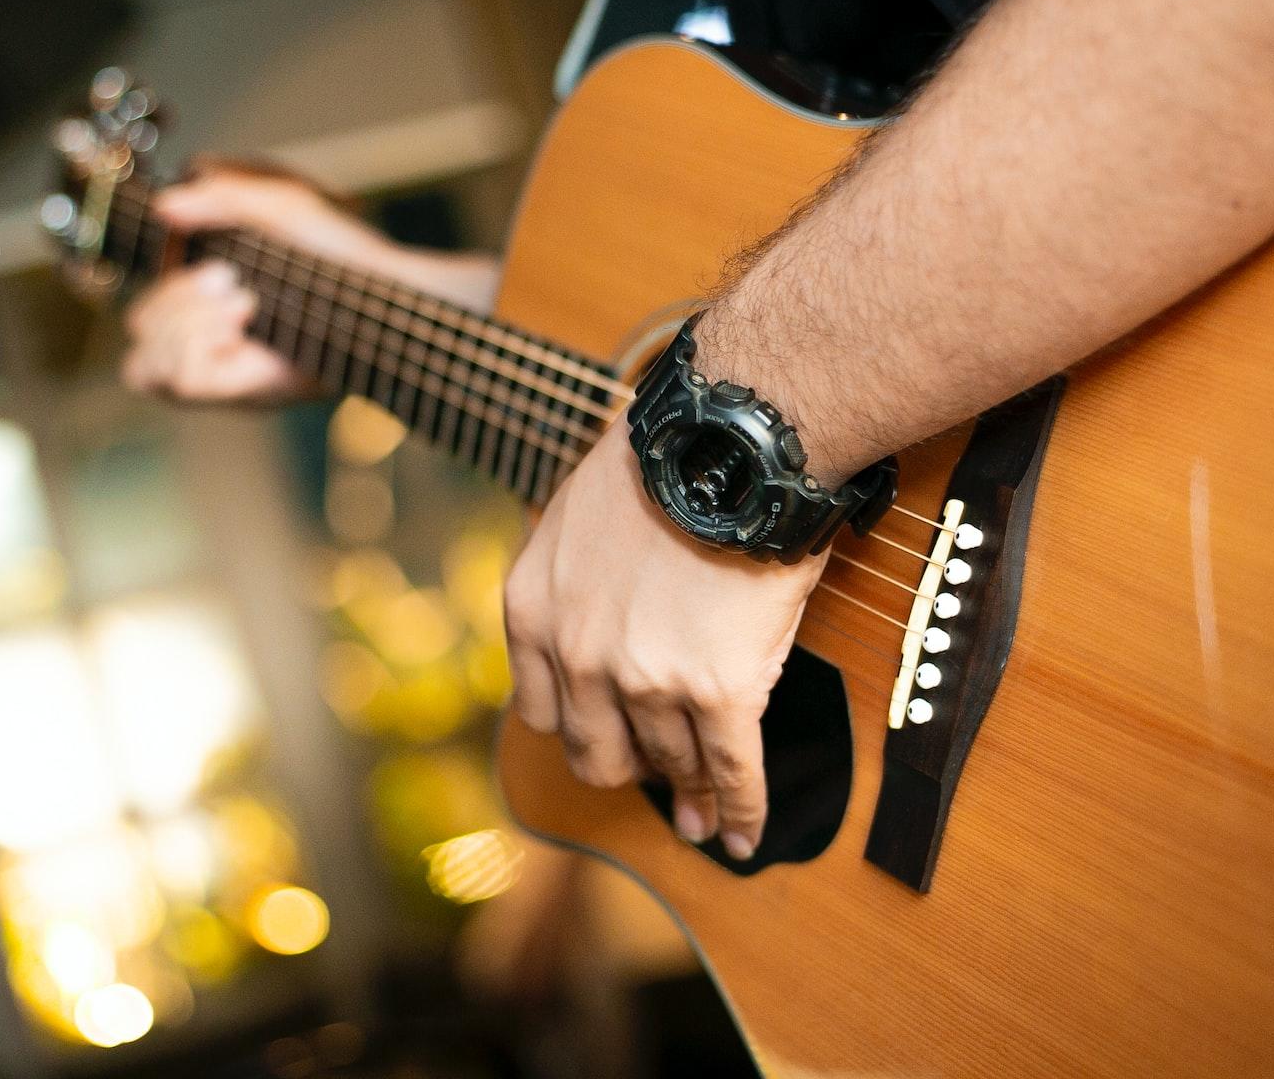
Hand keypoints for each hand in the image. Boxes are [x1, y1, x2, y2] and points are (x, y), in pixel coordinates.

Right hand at [119, 159, 406, 403]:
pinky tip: (241, 327)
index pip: (144, 298)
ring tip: (244, 304)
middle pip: (138, 328)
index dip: (156, 272)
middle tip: (231, 280)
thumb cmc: (341, 248)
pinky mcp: (242, 391)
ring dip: (185, 324)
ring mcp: (223, 367)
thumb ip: (221, 195)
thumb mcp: (281, 203)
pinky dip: (198, 347)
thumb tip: (165, 206)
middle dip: (174, 300)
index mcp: (206, 292)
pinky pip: (179, 383)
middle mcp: (208, 336)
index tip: (196, 249)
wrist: (385, 291)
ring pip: (142, 366)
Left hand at [503, 425, 828, 859]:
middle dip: (628, 769)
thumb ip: (575, 573)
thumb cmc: (663, 456)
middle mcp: (577, 655)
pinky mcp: (716, 691)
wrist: (726, 440)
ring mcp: (644, 680)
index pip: (541, 708)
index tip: (602, 737)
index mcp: (532, 609)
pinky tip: (741, 833)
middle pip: (596, 751)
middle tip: (655, 777)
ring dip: (689, 794)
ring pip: (668, 763)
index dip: (578, 729)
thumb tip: (605, 596)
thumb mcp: (577, 512)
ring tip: (703, 816)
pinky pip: (729, 770)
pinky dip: (738, 810)